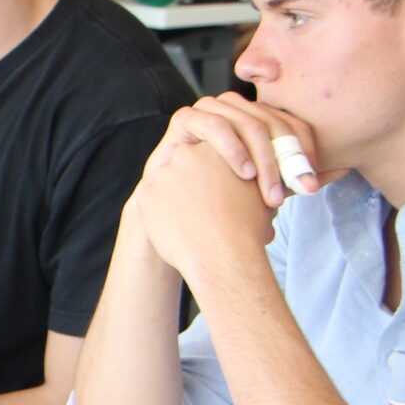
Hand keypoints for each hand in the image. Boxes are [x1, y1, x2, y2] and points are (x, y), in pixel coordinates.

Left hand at [128, 136, 282, 282]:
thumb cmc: (247, 228)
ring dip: (176, 199)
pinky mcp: (145, 195)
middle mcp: (185, 154)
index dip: (213, 178)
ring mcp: (162, 174)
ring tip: (193, 221)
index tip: (218, 196)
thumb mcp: (259, 193)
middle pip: (185, 166)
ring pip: (167, 184)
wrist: (223, 256)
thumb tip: (254, 178)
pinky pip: (152, 203)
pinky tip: (177, 228)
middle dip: (192, 184)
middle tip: (203, 208)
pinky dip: (161, 215)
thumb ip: (251, 177)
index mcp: (213, 148)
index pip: (207, 156)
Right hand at [154, 91, 334, 209]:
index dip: (304, 149)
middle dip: (286, 156)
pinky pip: (209, 121)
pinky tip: (242, 172)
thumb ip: (297, 178)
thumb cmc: (221, 210)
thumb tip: (345, 167)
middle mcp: (236, 113)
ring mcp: (209, 113)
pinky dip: (230, 144)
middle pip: (269, 119)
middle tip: (297, 190)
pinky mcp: (183, 121)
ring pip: (243, 118)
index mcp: (257, 124)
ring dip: (261, 153)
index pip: (289, 124)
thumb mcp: (265, 194)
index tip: (312, 183)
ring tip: (267, 189)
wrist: (178, 223)